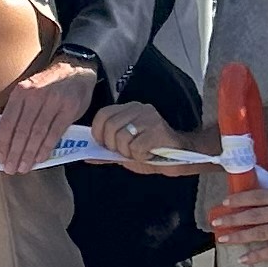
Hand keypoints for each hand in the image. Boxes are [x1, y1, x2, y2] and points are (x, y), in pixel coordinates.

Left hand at [0, 58, 98, 172]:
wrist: (76, 69)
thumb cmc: (49, 85)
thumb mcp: (29, 90)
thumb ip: (19, 110)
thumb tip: (7, 138)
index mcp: (20, 92)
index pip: (7, 121)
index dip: (2, 142)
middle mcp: (35, 96)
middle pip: (21, 130)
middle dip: (14, 153)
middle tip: (10, 169)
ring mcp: (53, 102)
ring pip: (37, 134)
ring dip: (29, 154)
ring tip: (23, 167)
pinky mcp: (68, 110)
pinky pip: (54, 133)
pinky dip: (46, 148)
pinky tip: (40, 158)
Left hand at [87, 100, 215, 175]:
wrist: (182, 157)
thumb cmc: (152, 152)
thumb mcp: (126, 151)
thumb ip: (107, 152)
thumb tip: (86, 157)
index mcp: (129, 109)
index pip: (102, 114)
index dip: (98, 132)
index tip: (105, 145)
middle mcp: (139, 109)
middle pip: (110, 127)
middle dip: (113, 146)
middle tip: (126, 152)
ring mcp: (149, 118)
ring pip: (122, 138)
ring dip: (128, 153)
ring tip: (140, 152)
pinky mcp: (158, 131)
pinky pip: (136, 147)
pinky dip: (140, 156)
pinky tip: (150, 154)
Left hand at [209, 182, 267, 264]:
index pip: (258, 196)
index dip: (240, 199)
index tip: (225, 202)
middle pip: (253, 215)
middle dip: (232, 218)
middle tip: (216, 221)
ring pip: (259, 233)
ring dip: (239, 236)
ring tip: (223, 239)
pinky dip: (257, 256)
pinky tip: (243, 259)